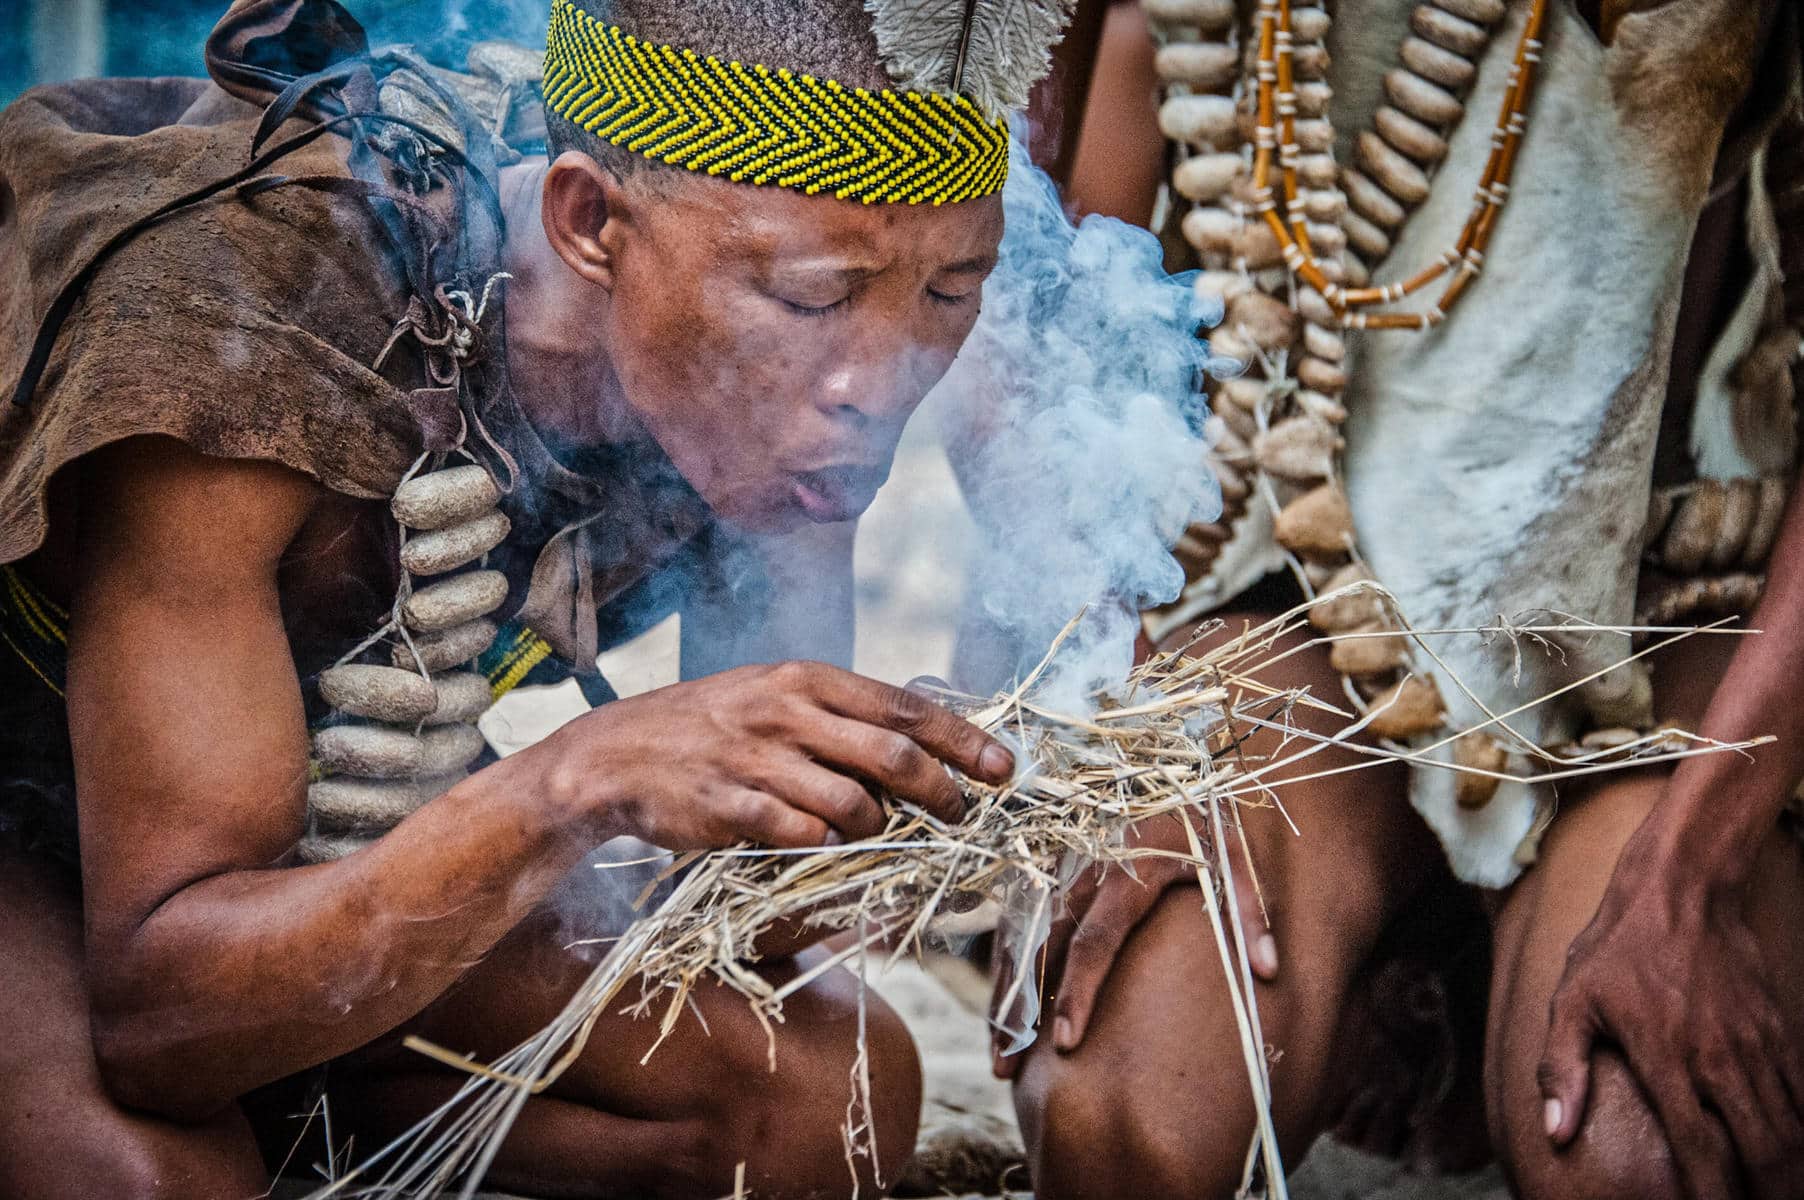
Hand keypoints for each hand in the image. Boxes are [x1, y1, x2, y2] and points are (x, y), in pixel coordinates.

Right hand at [538, 660, 1014, 850]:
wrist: (613, 756)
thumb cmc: (707, 728)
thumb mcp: (773, 697)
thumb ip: (839, 716)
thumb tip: (920, 746)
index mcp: (805, 679)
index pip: (905, 706)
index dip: (964, 740)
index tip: (1003, 768)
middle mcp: (787, 712)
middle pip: (894, 756)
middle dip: (943, 793)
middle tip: (964, 816)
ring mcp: (757, 759)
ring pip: (854, 803)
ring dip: (881, 830)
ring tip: (881, 835)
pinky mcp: (729, 806)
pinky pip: (801, 835)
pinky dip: (826, 847)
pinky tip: (826, 846)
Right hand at [991, 812, 1276, 1077]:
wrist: (1158, 764)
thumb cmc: (1199, 816)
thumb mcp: (1233, 853)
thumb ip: (1250, 910)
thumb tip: (1268, 971)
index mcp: (1125, 872)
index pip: (1094, 942)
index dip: (1078, 992)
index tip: (1066, 1041)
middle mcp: (1079, 873)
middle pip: (1043, 951)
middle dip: (1022, 1012)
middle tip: (1008, 1070)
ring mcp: (1054, 872)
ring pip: (1020, 943)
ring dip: (1004, 1001)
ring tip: (998, 1061)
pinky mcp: (1043, 873)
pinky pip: (1016, 929)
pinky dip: (1004, 974)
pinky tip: (1002, 1018)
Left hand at [1538, 822, 1803, 1198]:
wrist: (1682, 890)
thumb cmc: (1615, 948)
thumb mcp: (1571, 1000)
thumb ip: (1561, 1069)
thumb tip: (1554, 1132)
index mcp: (1664, 1057)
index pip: (1699, 1147)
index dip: (1712, 1194)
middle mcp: (1717, 1058)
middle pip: (1763, 1149)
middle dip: (1767, 1192)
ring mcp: (1754, 1044)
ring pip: (1790, 1127)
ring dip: (1789, 1169)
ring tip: (1778, 1193)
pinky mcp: (1777, 1028)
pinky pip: (1801, 1092)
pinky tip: (1794, 1150)